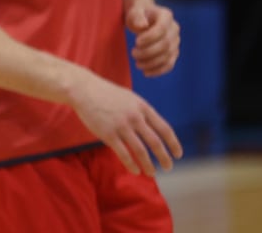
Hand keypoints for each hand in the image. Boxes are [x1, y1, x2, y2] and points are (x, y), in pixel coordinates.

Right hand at [68, 69, 183, 175]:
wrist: (84, 89)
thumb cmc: (106, 93)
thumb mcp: (130, 98)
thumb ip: (142, 112)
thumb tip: (153, 128)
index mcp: (142, 107)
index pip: (164, 129)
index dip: (173, 143)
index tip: (178, 154)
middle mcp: (135, 117)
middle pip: (155, 142)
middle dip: (164, 157)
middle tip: (169, 167)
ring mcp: (121, 126)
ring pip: (141, 151)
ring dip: (148, 165)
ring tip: (152, 173)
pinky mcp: (108, 134)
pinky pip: (123, 154)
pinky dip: (131, 165)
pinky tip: (135, 171)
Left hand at [126, 2, 180, 77]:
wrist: (144, 18)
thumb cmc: (138, 14)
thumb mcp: (135, 11)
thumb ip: (137, 16)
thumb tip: (142, 26)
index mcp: (166, 16)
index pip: (161, 28)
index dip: (150, 37)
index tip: (136, 42)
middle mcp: (174, 29)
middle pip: (165, 44)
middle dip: (148, 52)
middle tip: (133, 53)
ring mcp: (176, 41)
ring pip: (167, 56)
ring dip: (152, 63)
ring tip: (137, 64)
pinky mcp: (174, 52)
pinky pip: (169, 64)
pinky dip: (158, 70)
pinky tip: (146, 73)